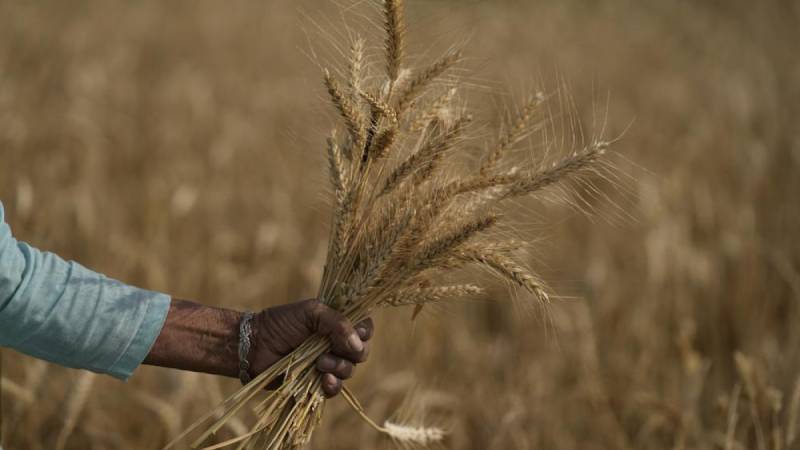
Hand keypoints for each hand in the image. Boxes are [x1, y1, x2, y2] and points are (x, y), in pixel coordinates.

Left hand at [250, 299, 372, 396]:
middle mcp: (335, 344)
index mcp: (337, 324)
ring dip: (339, 367)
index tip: (358, 333)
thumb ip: (338, 323)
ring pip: (349, 370)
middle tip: (333, 349)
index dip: (365, 332)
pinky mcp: (316, 383)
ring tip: (320, 363)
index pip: (365, 328)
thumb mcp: (312, 312)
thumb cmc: (281, 323)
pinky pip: (335, 389)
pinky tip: (323, 380)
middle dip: (352, 353)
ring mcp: (327, 364)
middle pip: (362, 352)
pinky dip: (333, 385)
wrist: (255, 344)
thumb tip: (359, 345)